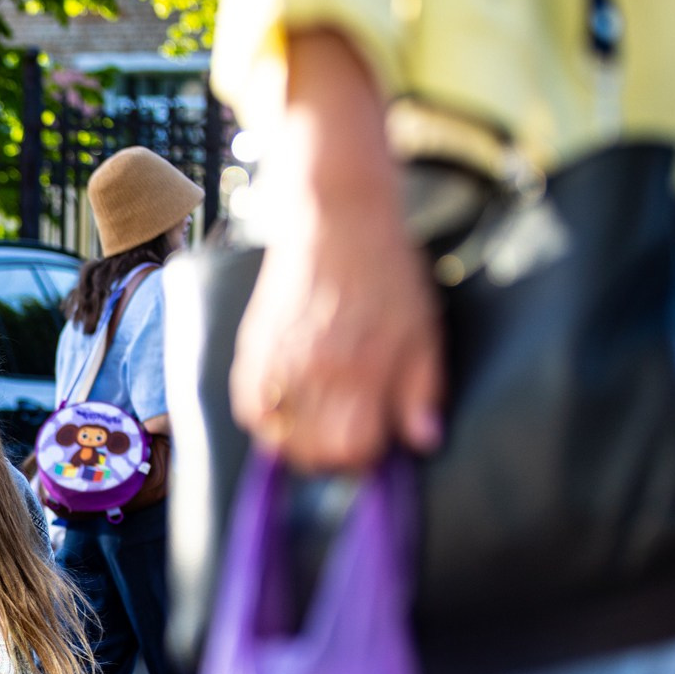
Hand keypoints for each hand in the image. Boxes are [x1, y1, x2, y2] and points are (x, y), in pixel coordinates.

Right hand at [229, 28, 442, 472]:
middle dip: (334, 456)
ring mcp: (278, 361)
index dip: (368, 456)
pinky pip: (250, 409)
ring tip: (320, 426)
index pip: (354, 449)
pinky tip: (289, 408)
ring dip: (300, 443)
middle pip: (313, 452)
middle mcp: (313, 371)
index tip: (377, 442)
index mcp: (362, 369)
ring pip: (278, 438)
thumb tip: (423, 439)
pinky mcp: (253, 349)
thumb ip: (422, 388)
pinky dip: (267, 420)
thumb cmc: (387, 270)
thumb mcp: (423, 328)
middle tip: (349, 435)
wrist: (336, 217)